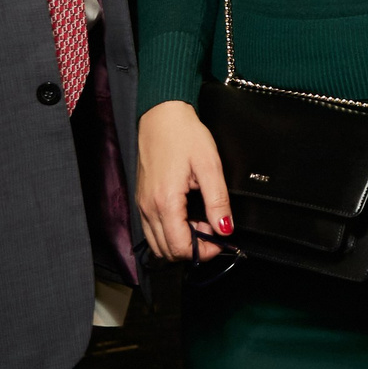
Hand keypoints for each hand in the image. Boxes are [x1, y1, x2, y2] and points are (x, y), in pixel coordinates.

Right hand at [137, 100, 230, 261]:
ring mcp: (142, 205)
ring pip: (158, 244)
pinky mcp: (142, 200)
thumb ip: (218, 201)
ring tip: (201, 222)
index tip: (220, 242)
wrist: (162, 116)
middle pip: (167, 251)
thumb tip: (225, 229)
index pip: (180, 247)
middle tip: (213, 230)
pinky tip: (187, 216)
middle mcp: (148, 208)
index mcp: (165, 202)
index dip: (203, 252)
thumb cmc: (184, 135)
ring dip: (180, 242)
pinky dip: (170, 232)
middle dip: (193, 249)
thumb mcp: (210, 166)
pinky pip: (153, 229)